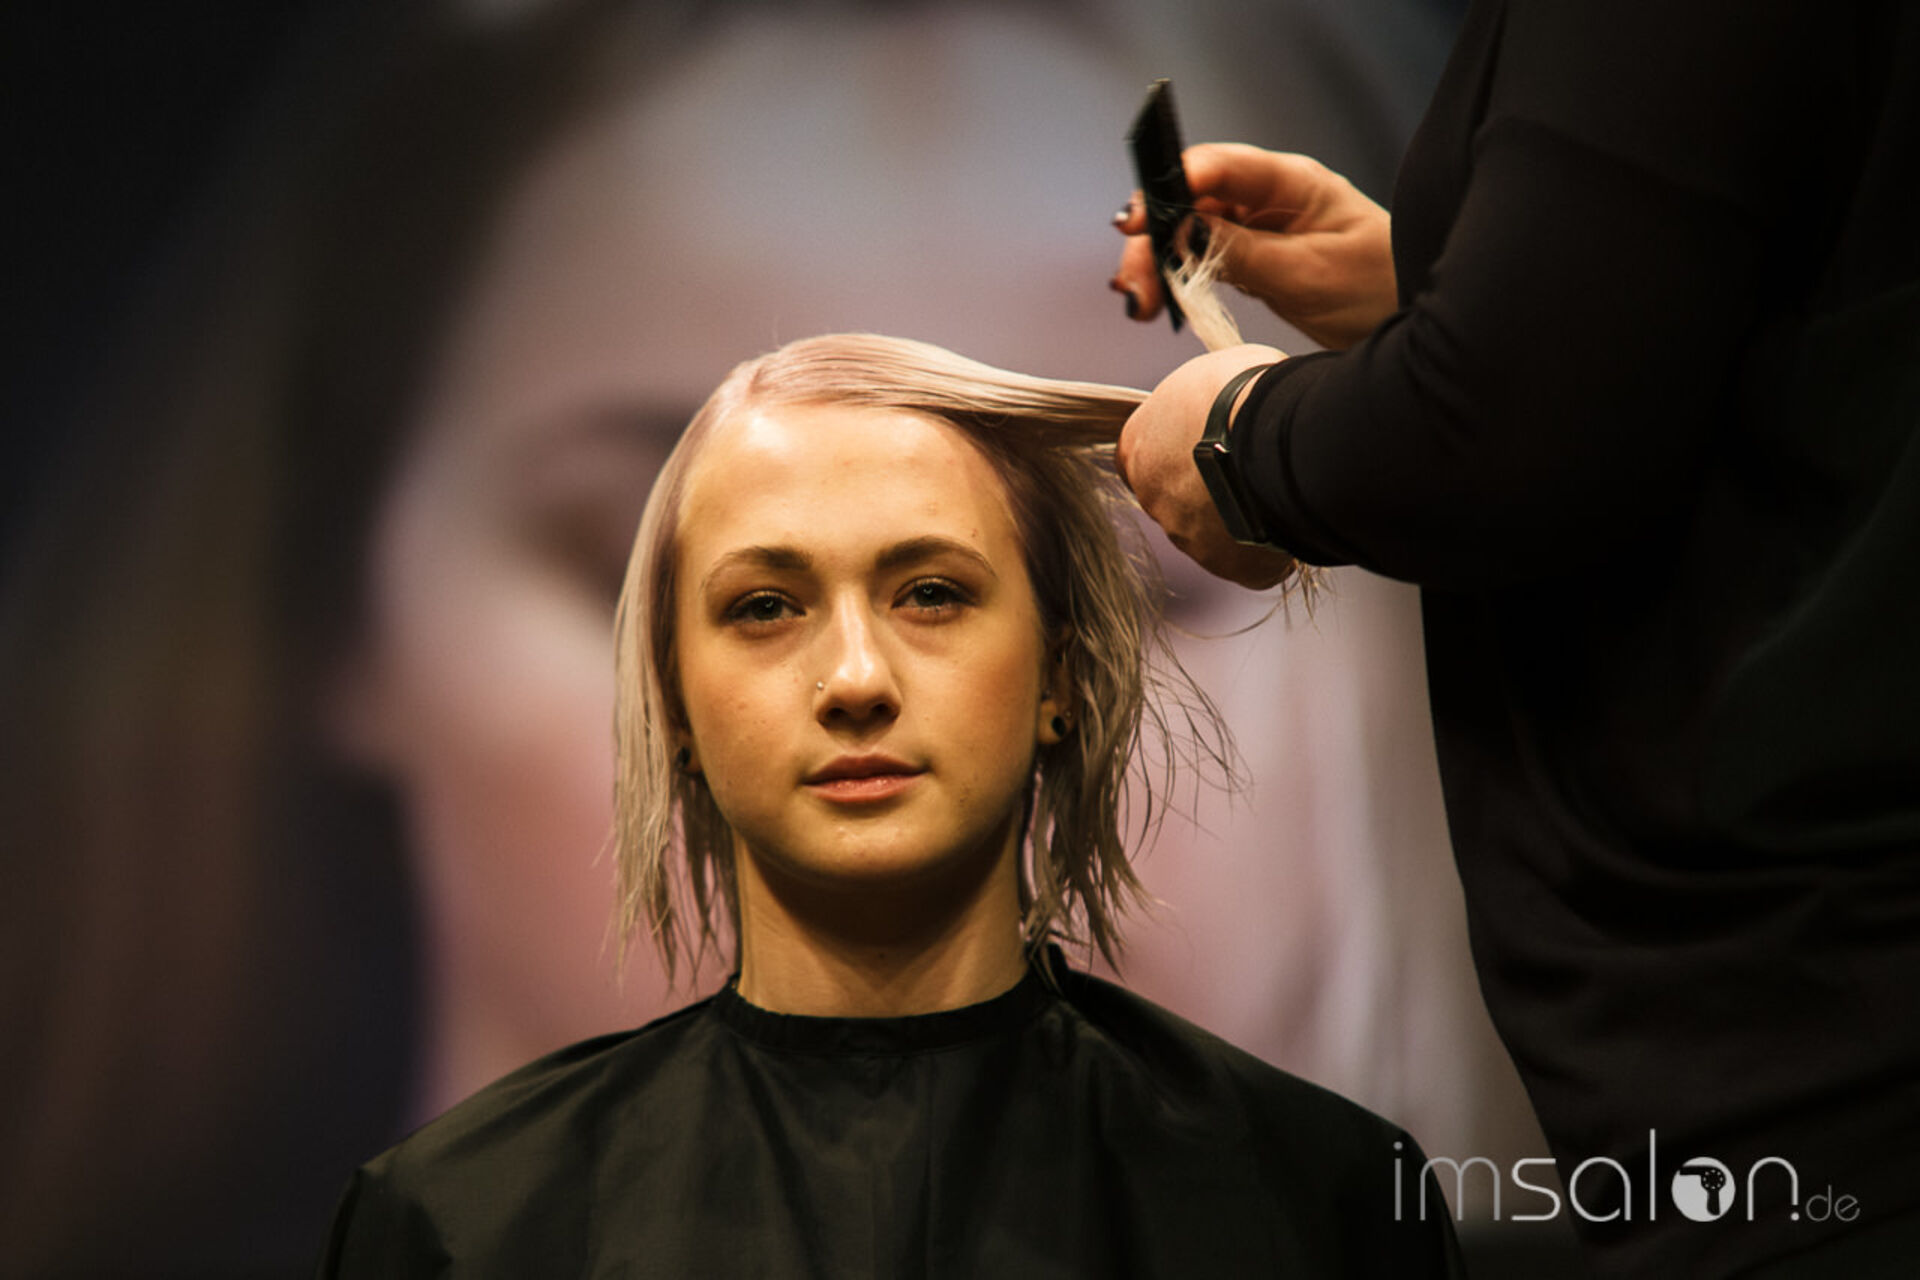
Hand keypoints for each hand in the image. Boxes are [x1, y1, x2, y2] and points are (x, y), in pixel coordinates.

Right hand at [1112, 143, 1396, 350]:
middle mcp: (1269, 198)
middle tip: (1132, 283)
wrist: (1411, 325)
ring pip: (1188, 231)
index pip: (1219, 167)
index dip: (1170, 185)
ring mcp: (1259, 227)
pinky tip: (1156, 300)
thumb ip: (1241, 252)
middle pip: (1191, 201)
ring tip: (1139, 304)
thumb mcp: (1307, 274)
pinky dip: (1175, 278)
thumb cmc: (1378, 290)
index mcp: (1291, 183)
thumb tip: (1181, 232)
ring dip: (1157, 263)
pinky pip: (1201, 259)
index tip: (1137, 220)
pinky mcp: (1253, 259)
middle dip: (1152, 237)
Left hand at [1116, 344, 1301, 590]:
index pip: (1145, 459)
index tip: (1208, 444)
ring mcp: (1189, 538)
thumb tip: (1215, 405)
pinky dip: (1268, 548)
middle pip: (1176, 501)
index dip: (1177, 453)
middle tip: (1249, 469)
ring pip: (1211, 533)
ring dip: (1238, 518)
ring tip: (1276, 494)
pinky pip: (1248, 561)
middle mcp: (1154, 499)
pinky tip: (1290, 525)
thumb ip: (1198, 404)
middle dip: (1207, 489)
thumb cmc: (1241, 393)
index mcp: (1138, 450)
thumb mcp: (1207, 378)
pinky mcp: (1230, 565)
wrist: (1278, 437)